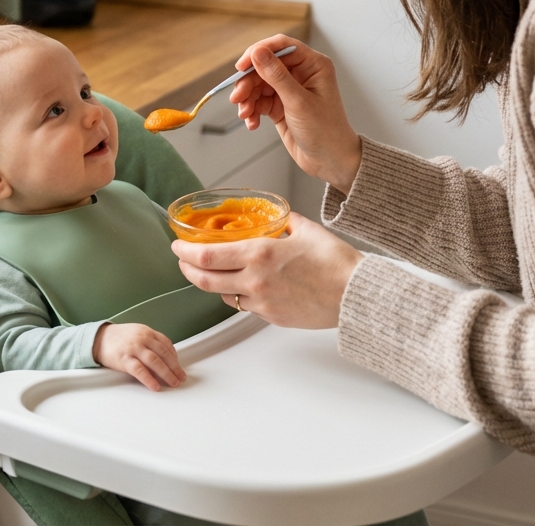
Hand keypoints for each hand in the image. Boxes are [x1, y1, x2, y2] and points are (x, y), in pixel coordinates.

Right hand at [92, 323, 185, 390]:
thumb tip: (165, 358)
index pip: (166, 344)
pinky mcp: (124, 359)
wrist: (98, 339)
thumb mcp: (137, 333)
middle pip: (163, 354)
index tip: (179, 366)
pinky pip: (140, 371)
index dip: (175, 357)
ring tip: (173, 383)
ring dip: (167, 374)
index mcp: (147, 332)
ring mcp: (133, 349)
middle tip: (181, 377)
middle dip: (175, 367)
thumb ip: (151, 342)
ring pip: (155, 361)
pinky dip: (149, 379)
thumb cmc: (119, 338)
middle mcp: (142, 338)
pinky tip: (155, 386)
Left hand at [172, 213, 362, 328]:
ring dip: (211, 283)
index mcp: (259, 255)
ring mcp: (262, 302)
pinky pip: (245, 306)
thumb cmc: (336, 262)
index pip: (207, 256)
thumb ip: (283, 222)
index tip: (177, 246)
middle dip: (187, 269)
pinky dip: (238, 294)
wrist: (356, 295)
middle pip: (204, 280)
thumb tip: (273, 218)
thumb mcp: (306, 229)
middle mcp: (255, 281)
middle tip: (183, 260)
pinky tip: (242, 285)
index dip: (185, 252)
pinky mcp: (272, 317)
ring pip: (223, 295)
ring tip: (211, 271)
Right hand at [227, 36, 361, 192]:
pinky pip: (259, 100)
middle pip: (265, 66)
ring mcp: (289, 89)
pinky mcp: (280, 105)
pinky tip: (252, 123)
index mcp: (313, 65)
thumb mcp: (298, 102)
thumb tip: (258, 53)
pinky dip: (252, 110)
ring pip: (258, 84)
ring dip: (248, 98)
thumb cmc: (325, 131)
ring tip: (245, 114)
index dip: (259, 52)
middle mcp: (301, 73)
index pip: (281, 46)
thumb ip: (277, 76)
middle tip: (237, 98)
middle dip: (249, 82)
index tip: (241, 66)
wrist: (329, 161)